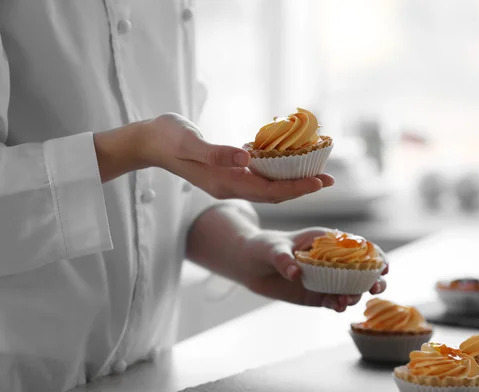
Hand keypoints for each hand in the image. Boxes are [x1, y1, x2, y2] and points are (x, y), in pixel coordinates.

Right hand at [139, 113, 333, 202]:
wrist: (148, 142)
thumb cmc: (167, 138)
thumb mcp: (189, 142)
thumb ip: (216, 153)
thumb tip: (245, 158)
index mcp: (223, 182)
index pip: (267, 191)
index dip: (296, 188)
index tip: (320, 183)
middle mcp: (229, 186)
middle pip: (273, 194)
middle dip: (302, 188)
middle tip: (330, 180)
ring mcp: (227, 181)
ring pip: (267, 187)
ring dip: (293, 182)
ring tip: (317, 173)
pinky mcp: (226, 173)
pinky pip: (258, 177)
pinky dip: (277, 172)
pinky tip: (289, 163)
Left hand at [240, 228, 388, 311]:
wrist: (249, 265)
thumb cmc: (263, 247)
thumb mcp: (272, 249)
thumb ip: (283, 258)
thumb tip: (294, 272)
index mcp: (327, 241)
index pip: (359, 246)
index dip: (375, 256)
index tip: (384, 267)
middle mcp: (331, 260)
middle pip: (362, 270)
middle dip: (373, 279)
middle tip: (375, 289)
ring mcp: (325, 279)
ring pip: (351, 288)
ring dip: (356, 295)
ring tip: (347, 300)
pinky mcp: (316, 295)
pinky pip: (334, 301)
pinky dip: (339, 305)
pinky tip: (338, 307)